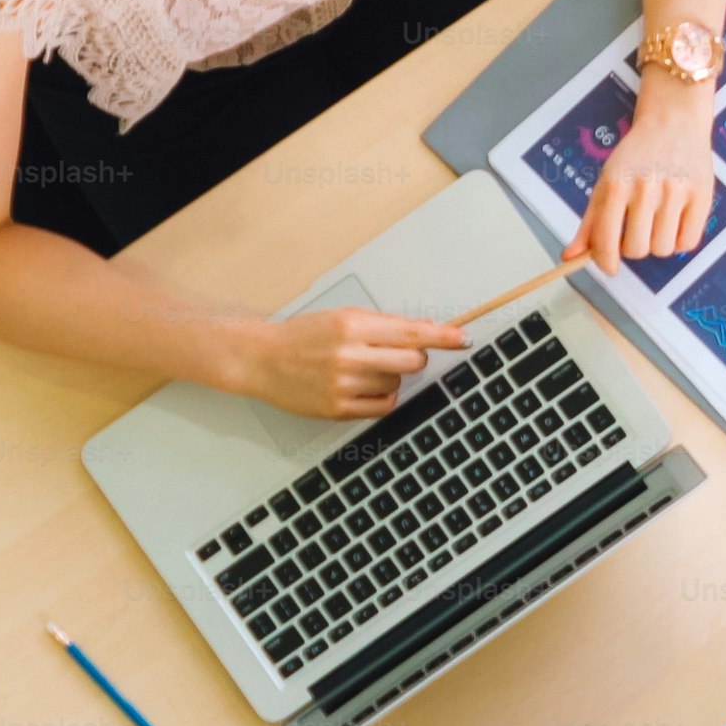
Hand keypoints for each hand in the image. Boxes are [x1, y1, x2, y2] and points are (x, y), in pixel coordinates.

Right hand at [231, 307, 465, 418]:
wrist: (261, 359)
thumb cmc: (304, 335)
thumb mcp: (345, 316)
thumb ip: (388, 324)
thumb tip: (430, 328)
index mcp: (354, 326)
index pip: (413, 332)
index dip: (444, 337)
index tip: (464, 339)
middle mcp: (350, 355)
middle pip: (413, 361)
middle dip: (413, 356)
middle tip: (393, 352)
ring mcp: (343, 384)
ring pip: (398, 382)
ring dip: (390, 375)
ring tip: (362, 367)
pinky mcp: (337, 409)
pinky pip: (384, 405)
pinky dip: (382, 395)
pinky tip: (363, 385)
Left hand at [573, 76, 715, 266]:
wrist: (673, 122)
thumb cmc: (636, 156)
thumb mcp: (606, 182)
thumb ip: (590, 222)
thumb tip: (571, 257)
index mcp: (616, 184)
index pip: (607, 238)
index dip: (606, 260)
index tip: (610, 267)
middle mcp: (646, 187)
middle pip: (637, 249)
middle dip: (634, 249)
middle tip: (637, 233)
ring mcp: (676, 191)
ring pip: (663, 248)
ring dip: (658, 245)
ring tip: (658, 226)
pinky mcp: (702, 194)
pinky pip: (689, 241)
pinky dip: (680, 242)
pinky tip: (675, 226)